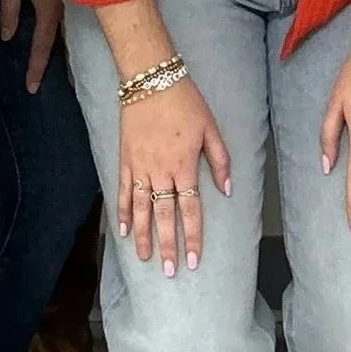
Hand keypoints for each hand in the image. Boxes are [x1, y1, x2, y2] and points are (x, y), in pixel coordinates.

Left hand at [0, 0, 62, 93]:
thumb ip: (9, 10)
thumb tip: (7, 36)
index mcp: (47, 11)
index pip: (41, 48)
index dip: (36, 69)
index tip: (31, 89)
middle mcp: (61, 11)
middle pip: (52, 44)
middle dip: (43, 64)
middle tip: (34, 83)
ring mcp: (68, 1)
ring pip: (58, 33)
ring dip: (49, 50)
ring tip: (40, 66)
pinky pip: (60, 20)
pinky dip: (53, 34)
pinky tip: (48, 36)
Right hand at [118, 75, 230, 275]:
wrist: (151, 80)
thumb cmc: (185, 102)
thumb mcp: (211, 127)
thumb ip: (220, 161)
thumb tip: (227, 190)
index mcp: (185, 166)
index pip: (190, 210)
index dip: (192, 237)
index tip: (193, 260)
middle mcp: (161, 172)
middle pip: (165, 216)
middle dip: (168, 246)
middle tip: (169, 271)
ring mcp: (140, 168)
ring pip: (142, 210)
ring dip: (144, 236)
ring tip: (146, 258)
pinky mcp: (126, 160)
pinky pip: (123, 192)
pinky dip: (123, 212)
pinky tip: (123, 231)